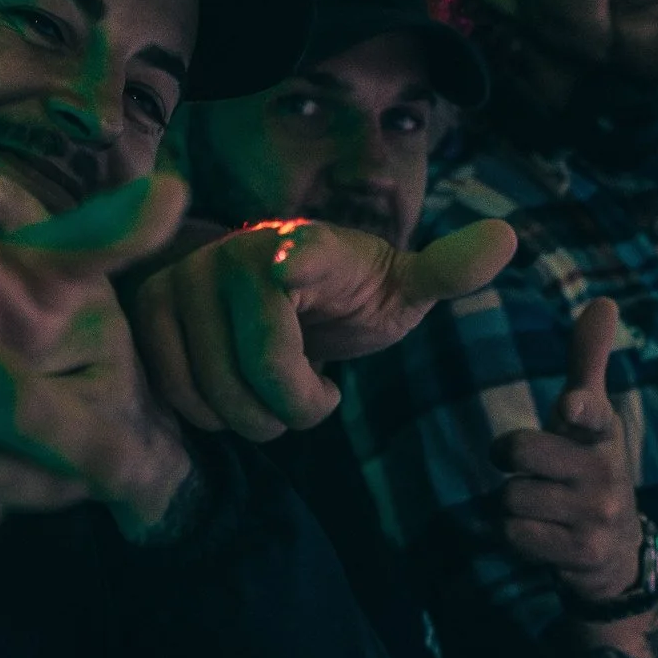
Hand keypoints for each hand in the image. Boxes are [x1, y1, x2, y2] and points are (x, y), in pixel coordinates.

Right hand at [0, 172, 193, 544]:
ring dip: (37, 487)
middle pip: (11, 414)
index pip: (25, 348)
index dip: (84, 410)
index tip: (120, 429)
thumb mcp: (35, 270)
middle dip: (75, 450)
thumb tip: (175, 192)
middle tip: (113, 466)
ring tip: (59, 474)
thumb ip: (100, 237)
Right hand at [128, 217, 515, 440]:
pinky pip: (175, 394)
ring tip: (272, 394)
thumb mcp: (402, 289)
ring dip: (252, 419)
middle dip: (294, 410)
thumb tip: (508, 238)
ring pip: (214, 392)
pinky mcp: (149, 310)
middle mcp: (238, 253)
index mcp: (307, 244)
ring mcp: (186, 279)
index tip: (287, 269)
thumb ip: (446, 271)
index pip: (301, 252)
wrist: (283, 294)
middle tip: (313, 397)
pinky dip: (207, 414)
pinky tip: (231, 392)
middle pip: (261, 369)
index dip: (294, 260)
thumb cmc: (348, 297)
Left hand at [490, 298, 645, 599]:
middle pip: (522, 452)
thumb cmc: (589, 466)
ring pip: (511, 497)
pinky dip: (514, 534)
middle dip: (509, 455)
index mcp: (603, 433)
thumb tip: (604, 301)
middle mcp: (605, 472)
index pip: (593, 414)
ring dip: (510, 501)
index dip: (579, 410)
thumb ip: (589, 361)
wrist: (617, 551)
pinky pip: (515, 535)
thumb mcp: (592, 417)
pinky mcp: (581, 553)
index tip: (568, 407)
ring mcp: (595, 516)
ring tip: (539, 503)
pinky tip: (539, 532)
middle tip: (521, 464)